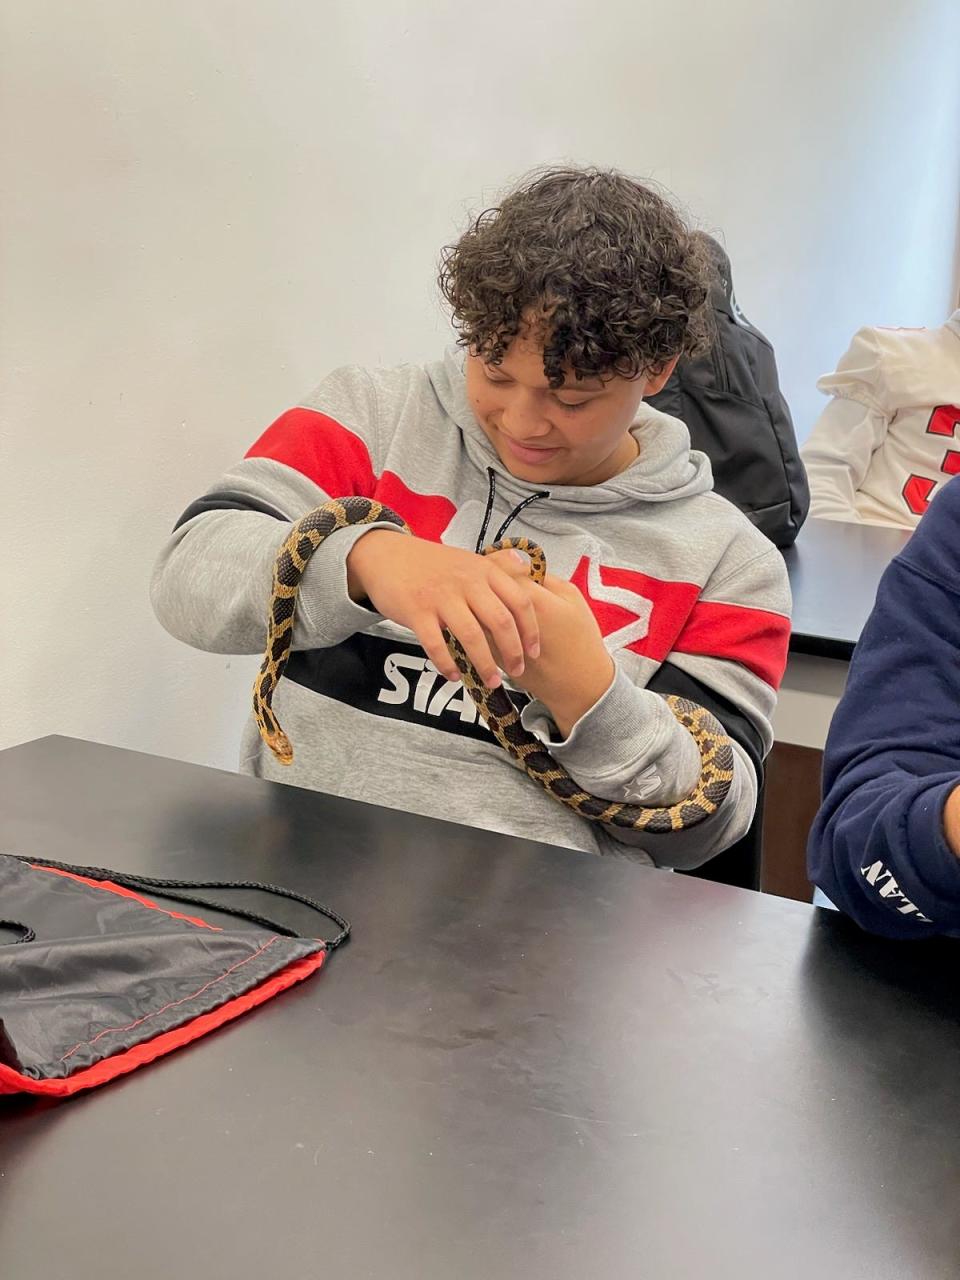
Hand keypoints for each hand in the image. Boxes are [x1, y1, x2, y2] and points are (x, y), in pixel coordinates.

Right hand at [346, 531, 539, 687]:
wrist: (386, 555)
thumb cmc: (432, 564)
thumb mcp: (468, 559)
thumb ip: (496, 566)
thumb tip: (526, 566)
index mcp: (484, 571)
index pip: (520, 602)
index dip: (531, 631)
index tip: (534, 653)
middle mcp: (466, 582)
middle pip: (500, 622)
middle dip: (513, 653)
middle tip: (517, 673)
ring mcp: (440, 596)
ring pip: (471, 636)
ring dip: (485, 664)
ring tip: (491, 682)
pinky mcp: (416, 611)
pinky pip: (435, 644)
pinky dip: (447, 664)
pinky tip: (454, 675)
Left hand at [492, 573, 614, 735]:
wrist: (579, 683)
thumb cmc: (581, 639)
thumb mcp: (572, 598)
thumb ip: (544, 577)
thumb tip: (521, 562)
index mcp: (533, 602)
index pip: (504, 570)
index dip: (499, 559)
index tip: (501, 556)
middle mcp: (511, 622)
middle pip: (484, 591)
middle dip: (482, 579)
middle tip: (486, 572)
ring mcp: (499, 641)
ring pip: (476, 614)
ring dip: (476, 602)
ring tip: (483, 593)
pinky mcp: (495, 658)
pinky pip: (478, 635)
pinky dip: (476, 623)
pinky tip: (485, 617)